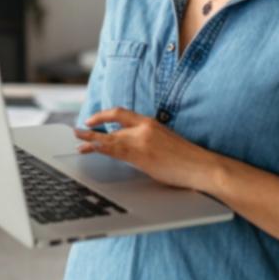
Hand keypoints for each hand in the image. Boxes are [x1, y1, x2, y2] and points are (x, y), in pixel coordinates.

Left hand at [73, 107, 221, 191]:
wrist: (201, 166)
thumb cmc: (186, 158)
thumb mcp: (165, 141)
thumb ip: (146, 140)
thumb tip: (130, 148)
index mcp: (151, 123)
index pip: (122, 113)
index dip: (104, 115)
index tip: (92, 118)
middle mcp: (144, 128)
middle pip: (113, 125)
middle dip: (93, 128)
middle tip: (78, 130)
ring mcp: (142, 141)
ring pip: (110, 139)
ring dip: (91, 140)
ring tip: (78, 141)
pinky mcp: (142, 156)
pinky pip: (115, 152)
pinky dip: (100, 149)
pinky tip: (91, 150)